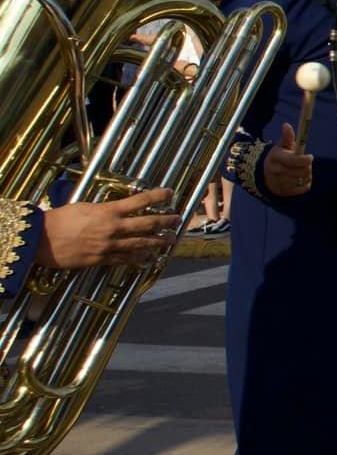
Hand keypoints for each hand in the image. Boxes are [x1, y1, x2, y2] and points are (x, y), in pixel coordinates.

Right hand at [37, 188, 178, 267]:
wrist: (40, 240)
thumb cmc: (58, 219)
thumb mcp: (84, 206)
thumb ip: (105, 209)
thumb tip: (119, 209)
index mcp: (108, 211)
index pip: (140, 201)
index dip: (158, 196)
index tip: (170, 193)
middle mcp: (112, 228)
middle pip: (147, 224)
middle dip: (166, 221)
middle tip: (178, 220)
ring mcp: (108, 246)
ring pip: (141, 244)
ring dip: (158, 241)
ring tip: (170, 240)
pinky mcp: (100, 260)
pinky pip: (125, 259)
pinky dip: (138, 258)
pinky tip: (148, 257)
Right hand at [262, 123, 314, 198]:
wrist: (263, 174)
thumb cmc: (277, 158)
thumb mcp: (281, 146)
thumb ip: (287, 136)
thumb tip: (287, 125)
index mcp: (276, 158)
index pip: (296, 160)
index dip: (306, 159)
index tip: (309, 156)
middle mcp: (276, 172)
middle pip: (303, 170)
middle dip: (307, 165)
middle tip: (304, 163)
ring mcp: (280, 183)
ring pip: (305, 178)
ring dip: (306, 174)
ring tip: (300, 170)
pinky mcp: (285, 192)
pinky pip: (305, 188)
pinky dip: (306, 183)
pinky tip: (299, 178)